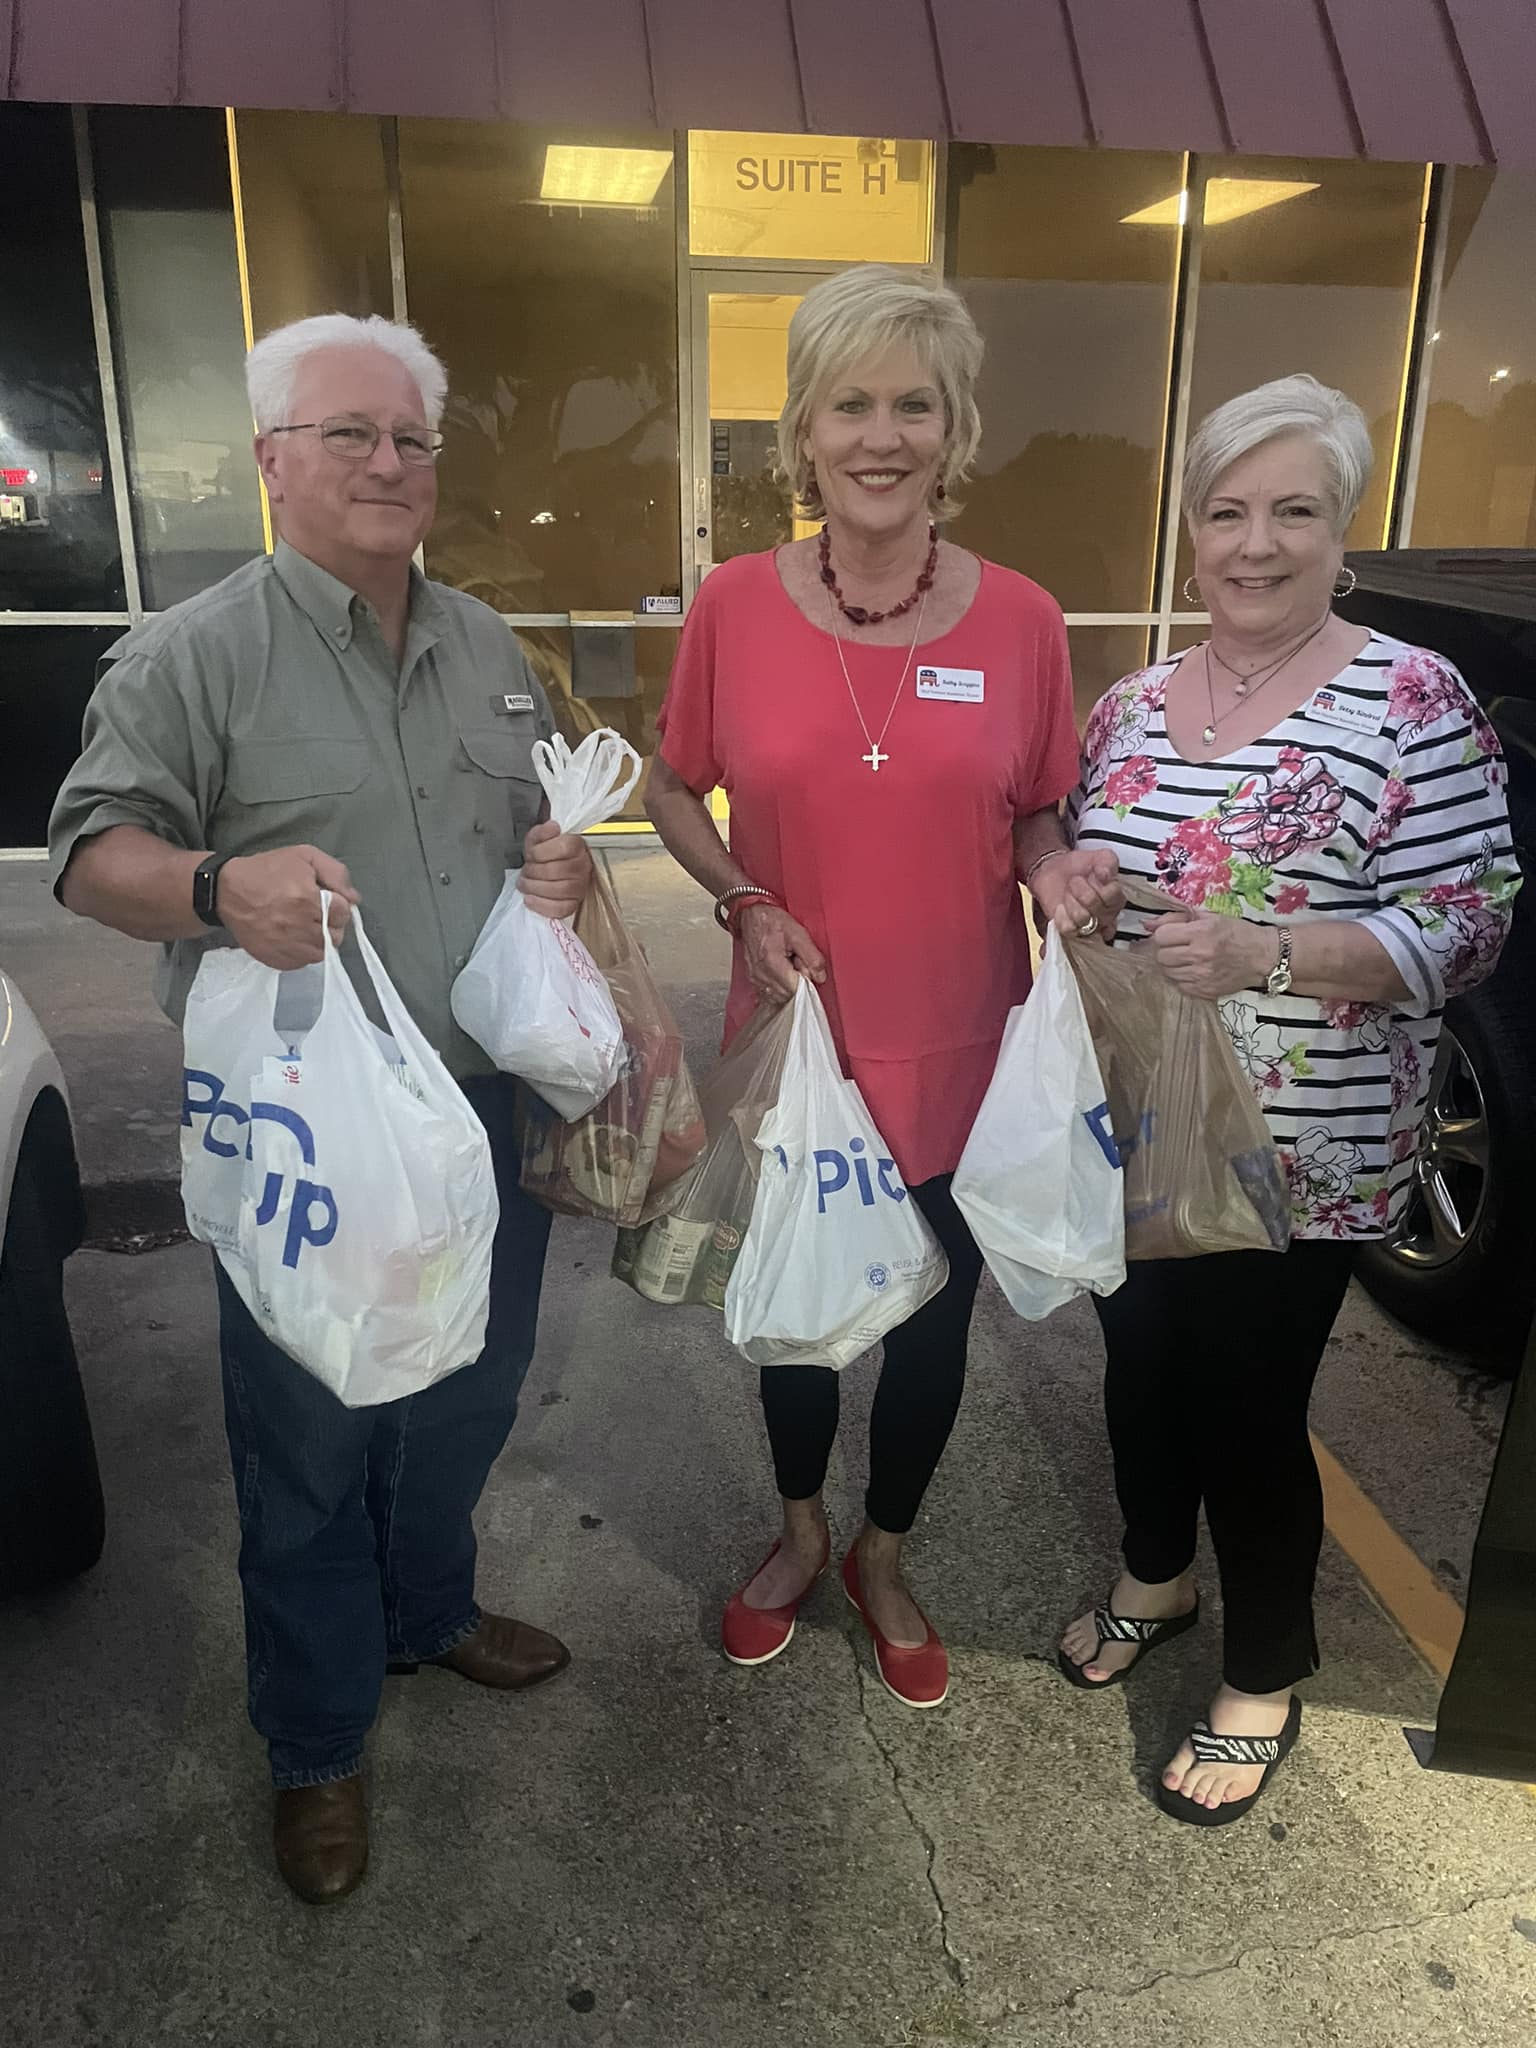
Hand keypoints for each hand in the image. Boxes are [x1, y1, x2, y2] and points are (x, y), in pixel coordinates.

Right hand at [218, 846, 357, 968]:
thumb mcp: (303, 856)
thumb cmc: (266, 871)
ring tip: (307, 926)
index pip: (343, 912)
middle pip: (336, 935)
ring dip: (320, 940)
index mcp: (307, 899)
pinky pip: (303, 963)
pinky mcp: (276, 959)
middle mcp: (299, 926)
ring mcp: (287, 946)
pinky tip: (295, 937)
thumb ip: (335, 873)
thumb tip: (354, 898)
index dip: (338, 904)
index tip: (327, 900)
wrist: (226, 892)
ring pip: (322, 952)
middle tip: (317, 913)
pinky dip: (303, 953)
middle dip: (332, 923)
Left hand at [519, 821, 593, 918]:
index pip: (564, 847)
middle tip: (525, 872)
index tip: (531, 854)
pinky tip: (530, 899)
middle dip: (534, 872)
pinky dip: (542, 905)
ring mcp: (580, 887)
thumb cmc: (546, 854)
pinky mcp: (574, 904)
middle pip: (558, 870)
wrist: (551, 868)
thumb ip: (542, 831)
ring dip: (535, 888)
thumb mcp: (539, 838)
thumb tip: (553, 827)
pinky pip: (561, 909)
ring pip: (560, 890)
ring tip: (525, 884)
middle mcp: (583, 866)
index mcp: (577, 845)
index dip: (541, 852)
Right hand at [736, 902, 826, 1005]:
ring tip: (788, 965)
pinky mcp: (754, 980)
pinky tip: (782, 972)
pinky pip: (771, 994)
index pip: (795, 989)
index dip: (805, 981)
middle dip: (797, 983)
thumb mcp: (799, 933)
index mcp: (772, 963)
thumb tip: (820, 977)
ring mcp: (755, 979)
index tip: (805, 967)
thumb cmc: (772, 921)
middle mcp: (761, 975)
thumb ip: (812, 957)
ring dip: (788, 985)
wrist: (752, 915)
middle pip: (788, 995)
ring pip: (780, 997)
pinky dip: (780, 987)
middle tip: (797, 963)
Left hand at [1032, 848, 1124, 941]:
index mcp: (1116, 899)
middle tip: (1077, 882)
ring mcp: (1089, 926)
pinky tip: (1062, 907)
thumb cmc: (1078, 868)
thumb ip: (1108, 862)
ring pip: (1082, 917)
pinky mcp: (1071, 931)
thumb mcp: (1100, 857)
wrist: (1055, 871)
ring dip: (1070, 900)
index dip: (1099, 884)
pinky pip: (1068, 928)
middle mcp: (1106, 916)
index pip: (1113, 896)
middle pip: (1096, 906)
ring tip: (1069, 894)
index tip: (1094, 875)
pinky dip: (1061, 915)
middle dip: (1081, 888)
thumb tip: (1106, 874)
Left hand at [1149, 908, 1274, 1000]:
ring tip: (1187, 959)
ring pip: (1168, 973)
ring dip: (1173, 965)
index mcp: (1201, 932)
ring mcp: (1202, 976)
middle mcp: (1200, 955)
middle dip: (1166, 950)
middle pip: (1161, 956)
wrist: (1264, 956)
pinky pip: (1179, 986)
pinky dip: (1182, 978)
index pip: (1161, 936)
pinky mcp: (1205, 991)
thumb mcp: (1210, 917)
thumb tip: (1148, 924)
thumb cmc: (1238, 933)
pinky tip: (1194, 971)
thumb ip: (1177, 918)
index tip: (1171, 934)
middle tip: (1178, 947)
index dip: (1163, 934)